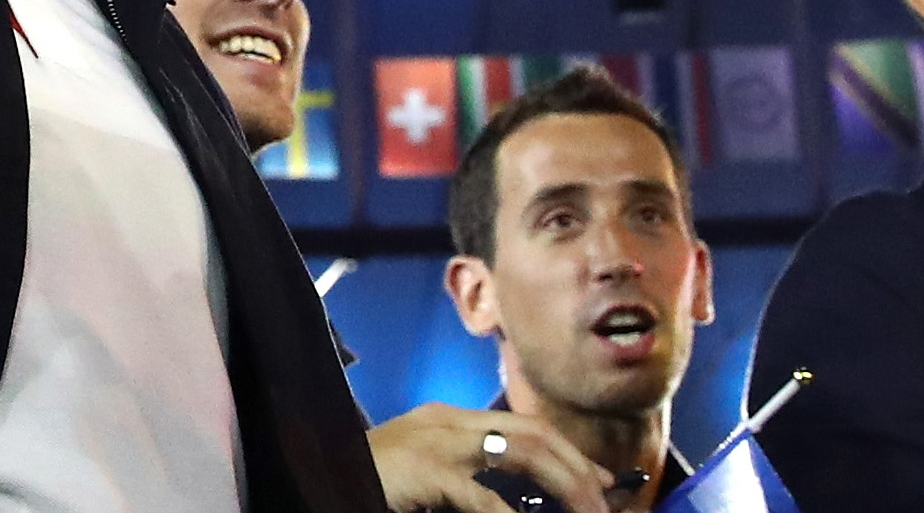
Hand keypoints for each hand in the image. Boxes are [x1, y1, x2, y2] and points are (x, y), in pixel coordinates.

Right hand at [369, 404, 613, 512]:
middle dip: (577, 468)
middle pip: (532, 433)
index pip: (524, 427)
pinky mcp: (424, 469)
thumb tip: (521, 501)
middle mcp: (446, 422)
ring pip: (522, 451)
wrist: (316, 476)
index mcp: (447, 420)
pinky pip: (484, 496)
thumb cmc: (374, 482)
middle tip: (607, 503)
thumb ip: (468, 477)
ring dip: (566, 485)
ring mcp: (435, 441)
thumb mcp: (427, 476)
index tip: (603, 484)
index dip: (569, 455)